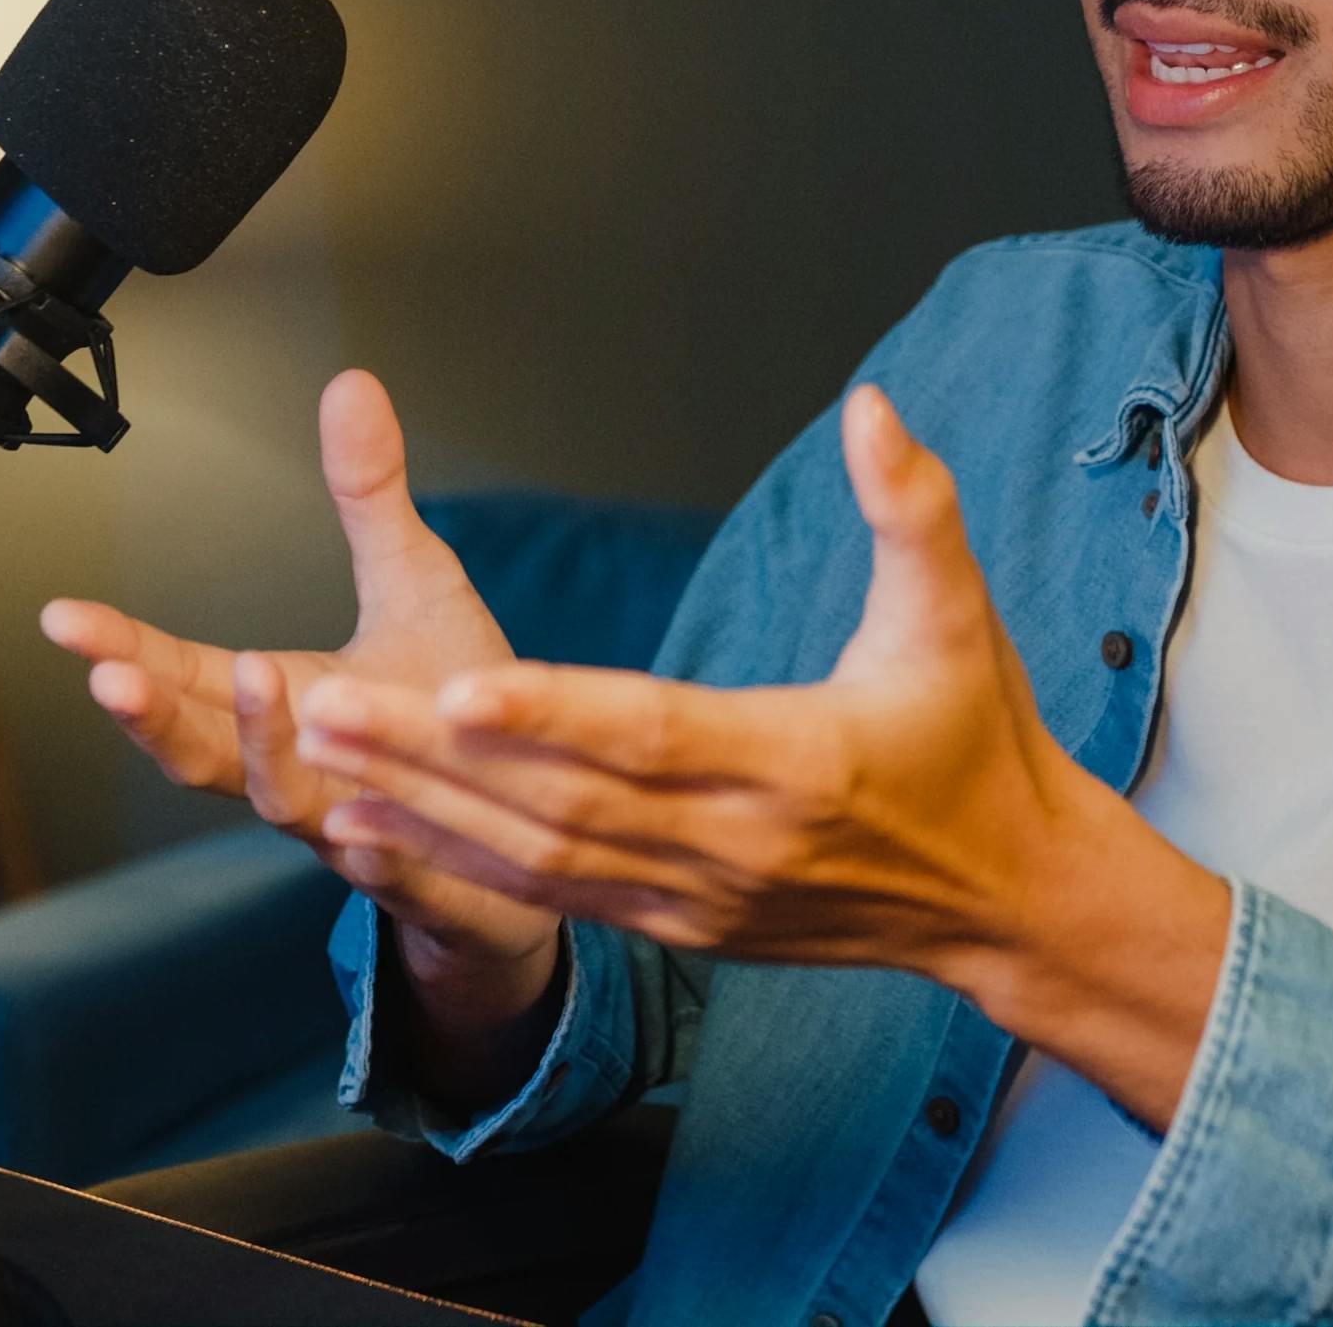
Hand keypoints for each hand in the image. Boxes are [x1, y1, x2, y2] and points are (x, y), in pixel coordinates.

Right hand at [41, 370, 559, 1014]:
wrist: (537, 812)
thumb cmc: (457, 701)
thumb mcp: (415, 580)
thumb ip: (371, 495)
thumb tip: (350, 383)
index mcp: (281, 704)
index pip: (182, 674)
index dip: (122, 647)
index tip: (62, 618)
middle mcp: (297, 769)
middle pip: (201, 750)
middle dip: (154, 714)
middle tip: (111, 676)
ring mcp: (352, 822)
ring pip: (280, 803)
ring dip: (259, 751)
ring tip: (261, 682)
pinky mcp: (423, 864)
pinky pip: (389, 867)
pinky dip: (371, 852)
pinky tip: (360, 828)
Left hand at [289, 385, 1229, 1124]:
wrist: (1010, 898)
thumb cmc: (980, 746)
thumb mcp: (963, 616)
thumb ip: (912, 507)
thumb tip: (872, 407)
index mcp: (798, 761)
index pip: (650, 734)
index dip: (547, 712)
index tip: (454, 682)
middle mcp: (736, 844)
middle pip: (561, 800)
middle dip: (435, 760)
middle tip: (326, 709)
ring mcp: (702, 897)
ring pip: (541, 857)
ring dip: (426, 811)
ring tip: (323, 761)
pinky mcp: (682, 927)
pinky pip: (556, 895)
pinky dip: (463, 862)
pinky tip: (380, 826)